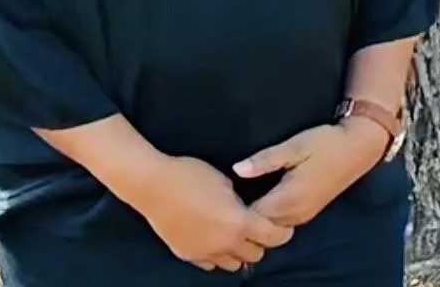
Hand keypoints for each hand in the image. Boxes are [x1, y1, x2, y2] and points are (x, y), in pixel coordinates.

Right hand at [134, 154, 294, 272]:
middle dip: (260, 242)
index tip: (285, 227)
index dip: (282, 232)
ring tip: (233, 235)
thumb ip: (237, 199)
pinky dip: (217, 254)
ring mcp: (207, 253)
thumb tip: (240, 207)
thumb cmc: (190, 175)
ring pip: (233, 264)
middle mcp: (226, 244)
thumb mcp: (222, 180)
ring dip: (238, 252)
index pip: (272, 236)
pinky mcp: (189, 256)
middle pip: (255, 254)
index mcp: (239, 223)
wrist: (154, 186)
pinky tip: (212, 238)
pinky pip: (211, 263)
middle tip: (256, 228)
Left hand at [233, 120, 387, 226]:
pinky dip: (268, 217)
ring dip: (256, 218)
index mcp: (289, 199)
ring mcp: (304, 216)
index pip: (254, 216)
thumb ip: (264, 160)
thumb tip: (236, 169)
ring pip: (272, 227)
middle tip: (227, 196)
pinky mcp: (308, 212)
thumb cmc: (324, 143)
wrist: (357, 148)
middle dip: (243, 216)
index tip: (223, 193)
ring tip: (240, 198)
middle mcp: (296, 214)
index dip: (236, 208)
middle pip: (261, 226)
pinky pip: (282, 222)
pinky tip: (259, 200)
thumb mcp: (293, 147)